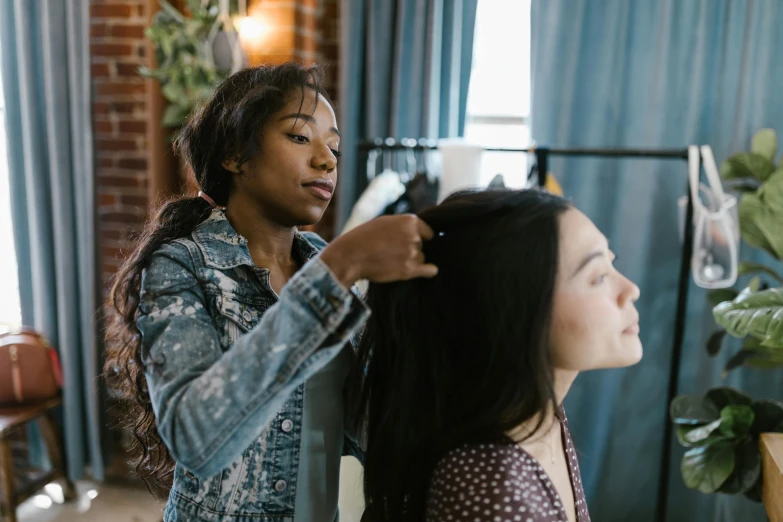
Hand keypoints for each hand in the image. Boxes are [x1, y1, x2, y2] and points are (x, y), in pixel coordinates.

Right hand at [321, 214, 438, 287]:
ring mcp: (412, 253)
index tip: (408, 242)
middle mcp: (414, 236)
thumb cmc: (363, 238)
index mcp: (409, 221)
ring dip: (411, 261)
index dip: (419, 237)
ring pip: (421, 259)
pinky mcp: (409, 270)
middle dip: (410, 249)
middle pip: (421, 246)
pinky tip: (425, 271)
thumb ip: (403, 226)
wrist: (350, 256)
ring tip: (391, 261)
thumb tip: (420, 234)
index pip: (427, 232)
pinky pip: (430, 271)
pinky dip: (428, 271)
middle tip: (392, 252)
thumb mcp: (384, 222)